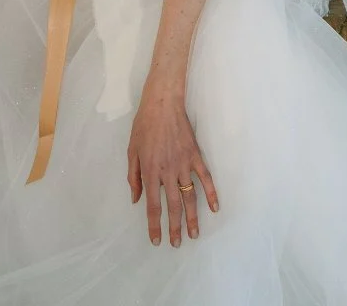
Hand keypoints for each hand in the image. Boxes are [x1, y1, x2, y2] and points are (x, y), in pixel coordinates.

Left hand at [126, 85, 218, 246]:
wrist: (162, 104)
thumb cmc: (143, 126)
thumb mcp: (131, 151)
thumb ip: (134, 177)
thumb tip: (136, 199)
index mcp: (150, 172)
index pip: (153, 206)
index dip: (155, 225)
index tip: (157, 240)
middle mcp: (168, 172)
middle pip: (173, 206)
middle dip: (175, 228)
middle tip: (178, 244)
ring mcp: (184, 164)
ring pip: (190, 196)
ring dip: (193, 217)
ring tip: (195, 234)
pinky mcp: (195, 156)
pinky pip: (205, 178)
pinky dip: (211, 193)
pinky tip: (215, 207)